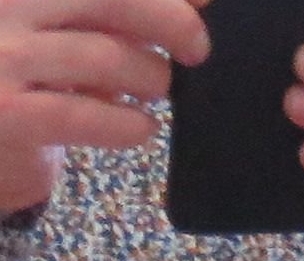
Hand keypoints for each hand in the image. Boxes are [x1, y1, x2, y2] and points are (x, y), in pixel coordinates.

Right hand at [0, 0, 208, 214]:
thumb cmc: (31, 70)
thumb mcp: (69, 26)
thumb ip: (122, 8)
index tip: (204, 2)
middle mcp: (6, 3)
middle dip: (171, 21)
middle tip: (195, 50)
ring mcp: (1, 53)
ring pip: (107, 57)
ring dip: (150, 78)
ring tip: (152, 88)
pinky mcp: (7, 110)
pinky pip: (85, 115)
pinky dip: (129, 124)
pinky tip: (140, 125)